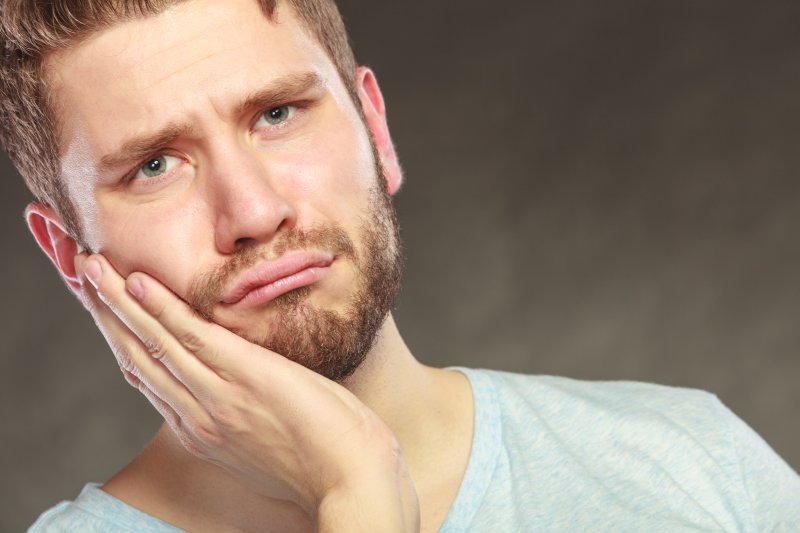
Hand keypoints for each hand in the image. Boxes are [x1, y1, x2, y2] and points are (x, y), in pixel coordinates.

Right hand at [75, 253, 418, 531]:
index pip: (149, 379)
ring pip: (151, 341)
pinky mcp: (243, 374)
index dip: (123, 342)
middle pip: (137, 357)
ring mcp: (217, 394)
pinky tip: (135, 282)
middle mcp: (197, 414)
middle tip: (81, 277)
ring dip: (115, 301)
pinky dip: (158, 307)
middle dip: (104, 315)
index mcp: (202, 429)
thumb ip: (240, 419)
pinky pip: (189, 334)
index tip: (106, 315)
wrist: (351, 476)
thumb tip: (241, 400)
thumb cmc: (321, 461)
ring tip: (90, 267)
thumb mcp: (263, 444)